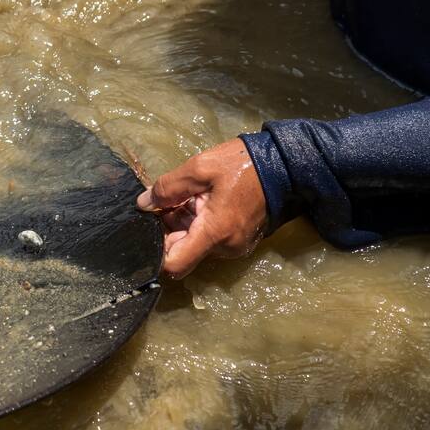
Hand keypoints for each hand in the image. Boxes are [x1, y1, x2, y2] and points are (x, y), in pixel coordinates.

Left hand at [135, 138, 267, 278]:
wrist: (285, 165)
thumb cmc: (242, 164)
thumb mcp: (200, 167)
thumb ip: (168, 188)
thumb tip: (143, 204)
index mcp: (214, 233)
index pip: (175, 265)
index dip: (155, 252)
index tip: (147, 230)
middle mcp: (225, 248)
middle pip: (182, 251)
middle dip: (168, 229)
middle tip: (167, 201)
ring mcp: (235, 246)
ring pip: (195, 244)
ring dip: (183, 224)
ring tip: (187, 196)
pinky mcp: (241, 240)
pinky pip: (210, 239)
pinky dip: (199, 223)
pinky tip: (200, 200)